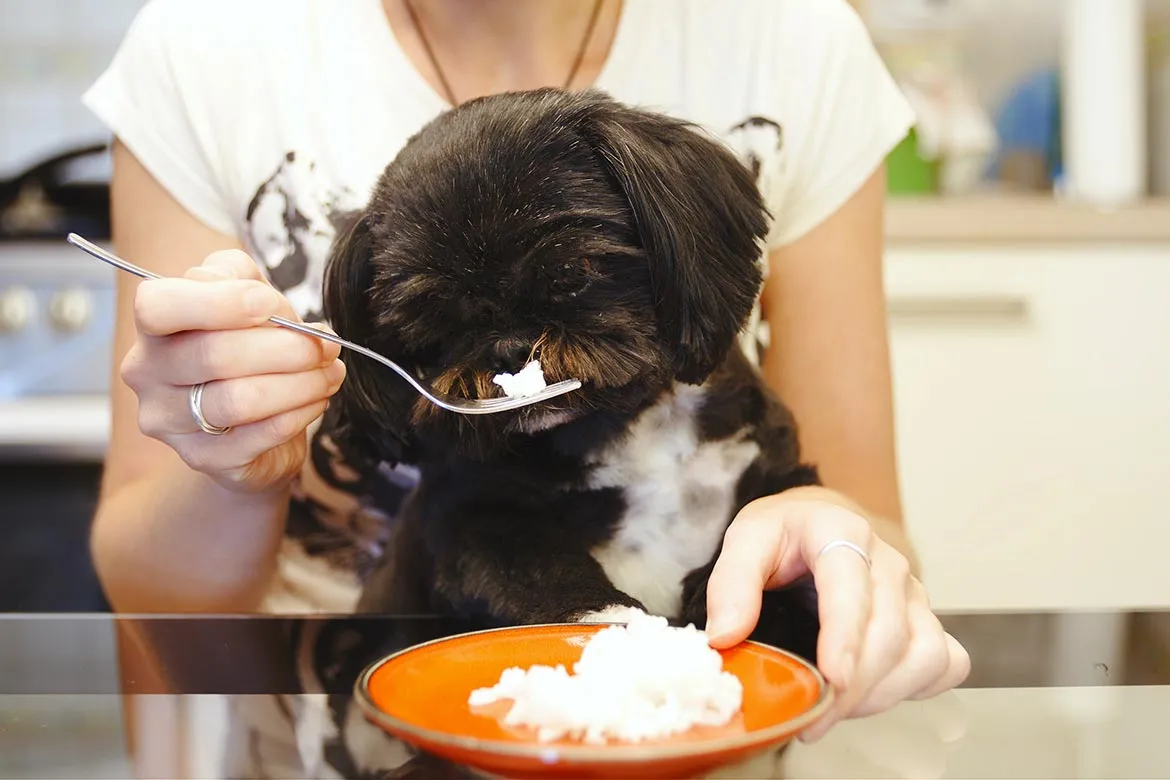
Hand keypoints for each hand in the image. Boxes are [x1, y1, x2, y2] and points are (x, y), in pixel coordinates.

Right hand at [122, 249, 345, 492]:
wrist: (249, 423)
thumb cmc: (247, 348)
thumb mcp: (242, 296)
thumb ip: (240, 277)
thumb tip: (260, 297)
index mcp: (153, 326)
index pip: (158, 306)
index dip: (220, 301)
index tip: (270, 303)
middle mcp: (147, 374)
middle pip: (214, 355)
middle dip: (287, 347)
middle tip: (326, 345)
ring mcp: (170, 422)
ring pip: (240, 400)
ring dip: (302, 383)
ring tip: (330, 372)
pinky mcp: (204, 458)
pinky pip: (261, 434)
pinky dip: (301, 412)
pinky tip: (318, 399)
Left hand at [703, 486, 969, 741]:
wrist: (815, 522)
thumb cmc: (782, 536)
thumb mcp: (745, 541)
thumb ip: (730, 583)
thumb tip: (725, 635)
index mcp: (839, 531)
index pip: (850, 585)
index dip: (845, 635)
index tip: (832, 677)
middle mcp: (885, 560)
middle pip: (889, 632)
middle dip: (852, 685)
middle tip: (812, 716)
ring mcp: (912, 591)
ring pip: (923, 653)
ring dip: (882, 692)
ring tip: (836, 708)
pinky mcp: (926, 618)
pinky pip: (945, 662)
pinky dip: (916, 687)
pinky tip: (875, 693)